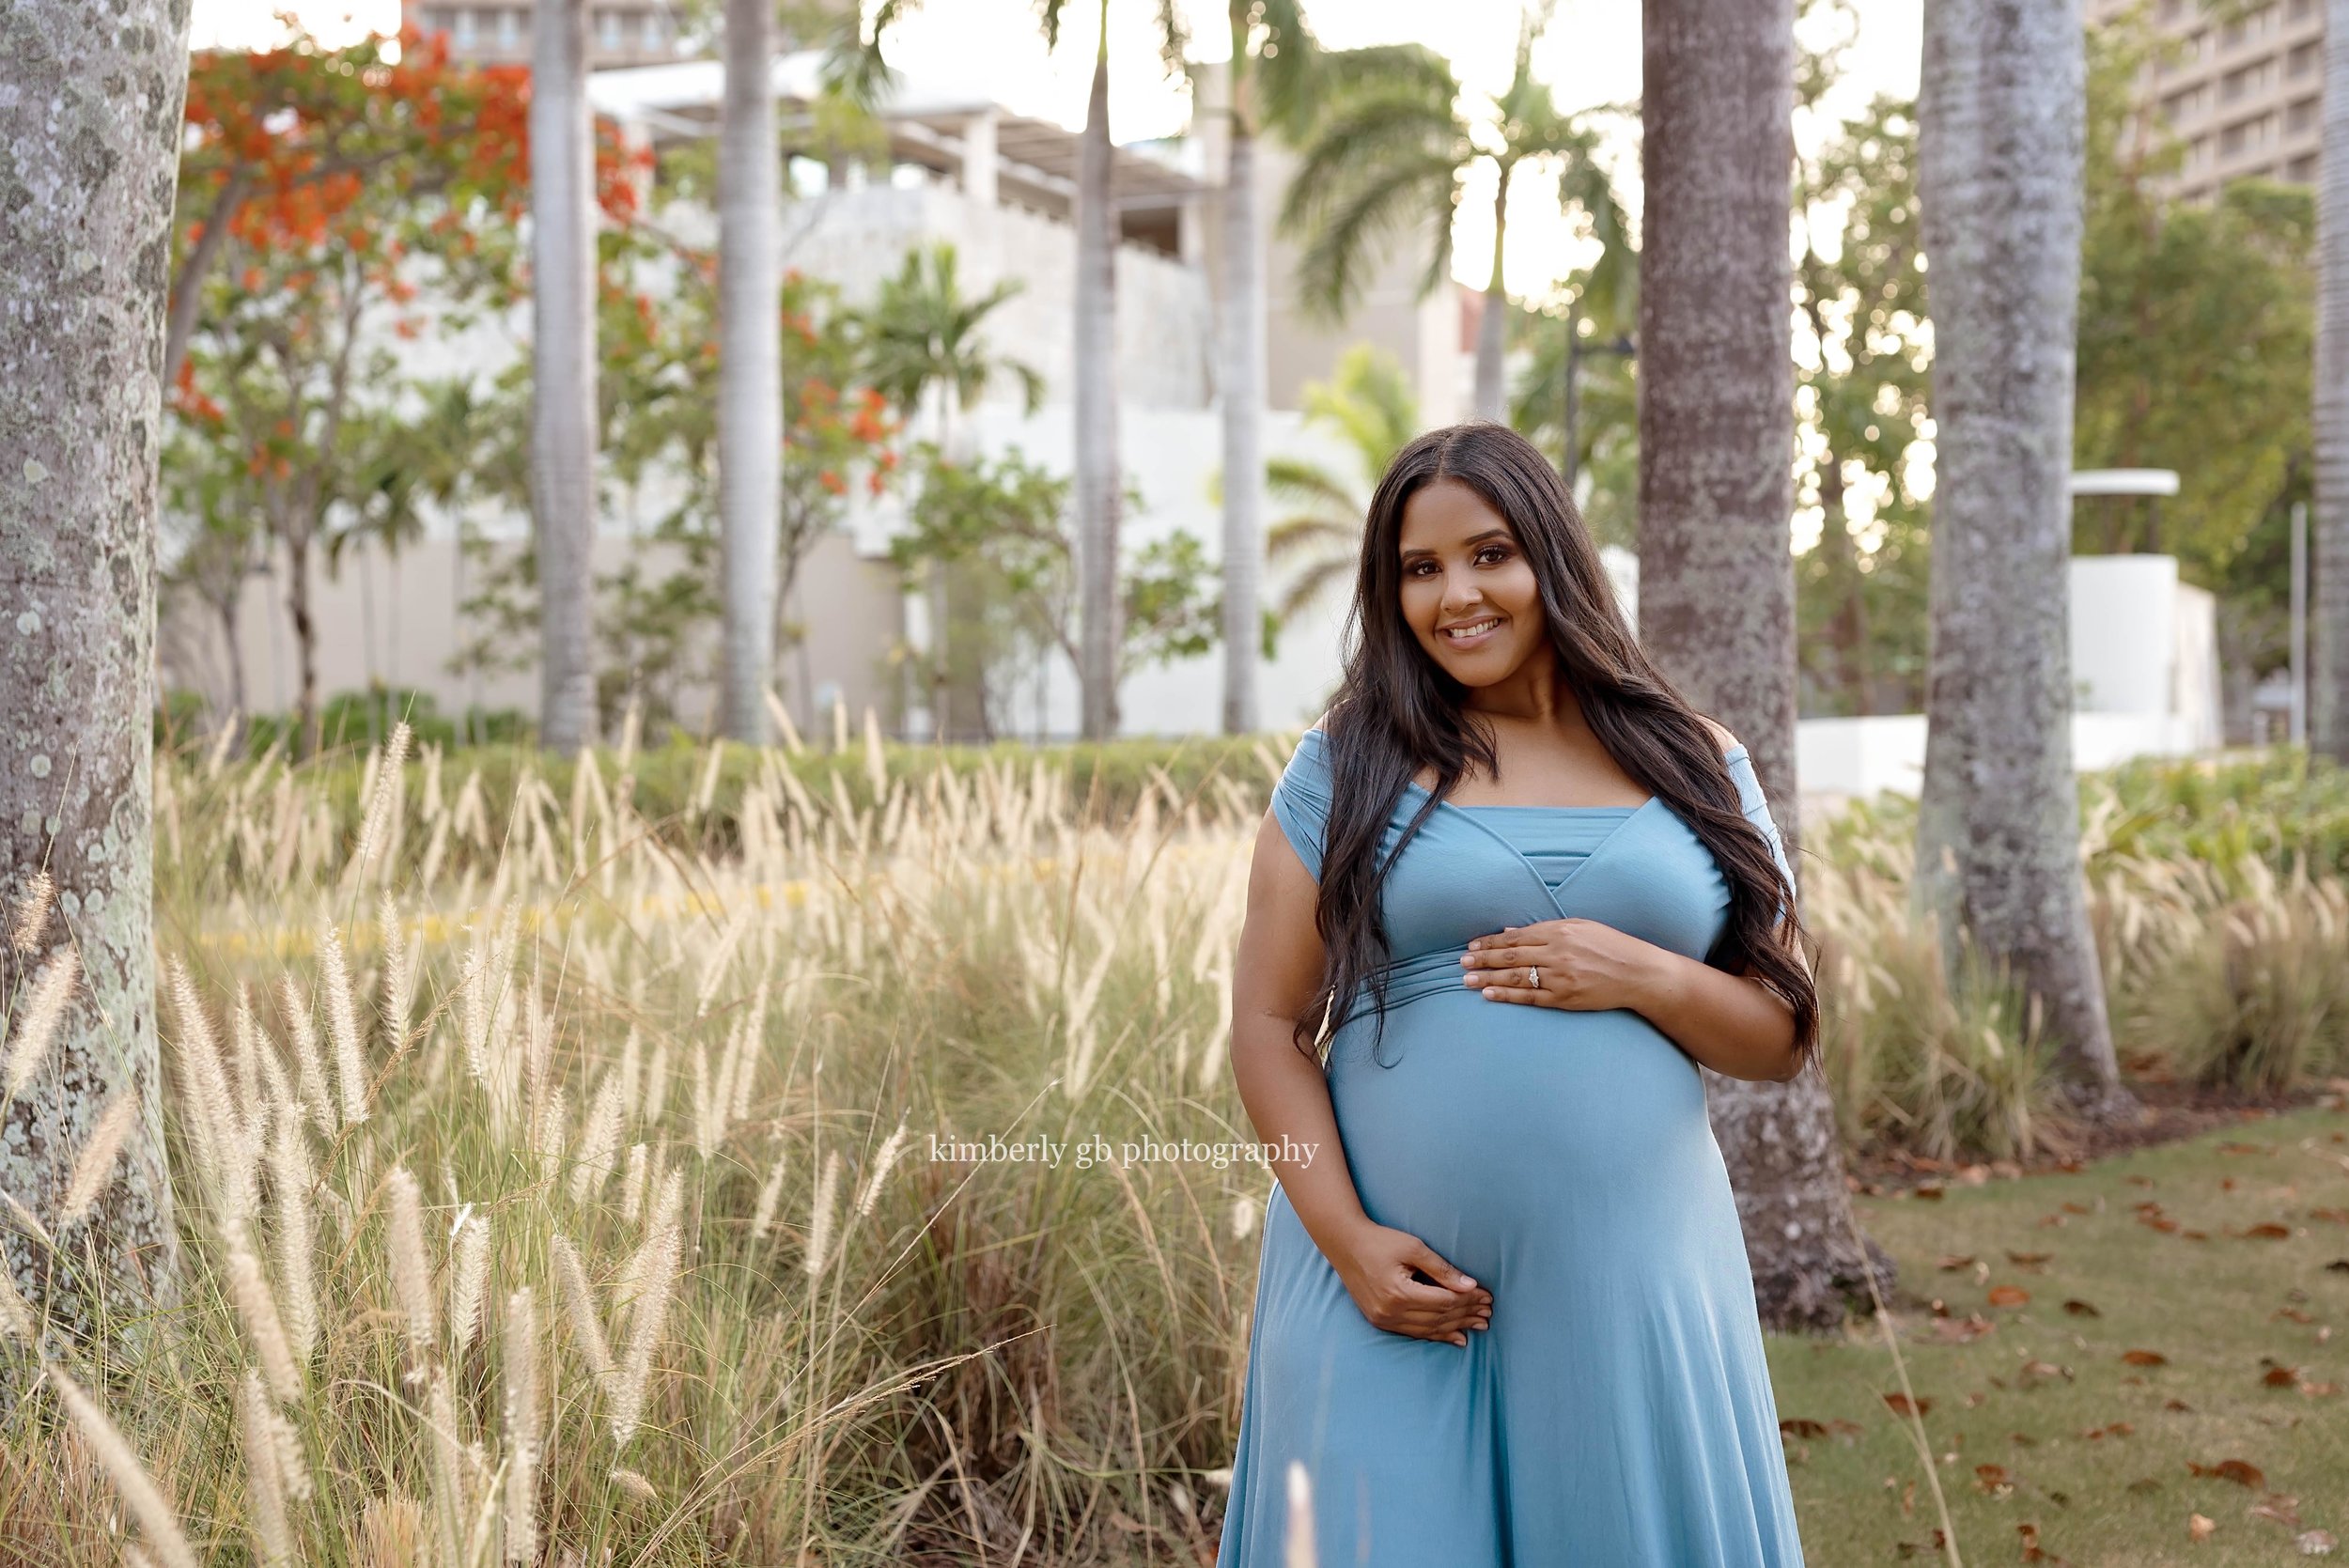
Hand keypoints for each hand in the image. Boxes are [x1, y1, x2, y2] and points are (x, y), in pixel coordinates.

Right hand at [1328, 1220, 1491, 1346]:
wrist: (1344, 1244)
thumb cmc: (1380, 1241)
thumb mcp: (1413, 1247)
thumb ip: (1442, 1269)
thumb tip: (1470, 1286)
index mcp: (1399, 1292)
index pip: (1445, 1301)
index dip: (1469, 1300)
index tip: (1488, 1297)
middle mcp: (1391, 1312)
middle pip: (1439, 1318)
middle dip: (1467, 1315)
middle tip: (1488, 1314)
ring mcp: (1384, 1319)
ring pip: (1429, 1329)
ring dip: (1456, 1328)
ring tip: (1479, 1326)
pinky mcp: (1380, 1321)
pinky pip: (1415, 1332)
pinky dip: (1436, 1335)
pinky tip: (1455, 1337)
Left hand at [1461, 918, 1648, 1010]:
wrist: (1639, 973)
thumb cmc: (1611, 946)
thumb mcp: (1580, 926)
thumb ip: (1545, 928)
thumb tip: (1510, 931)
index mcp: (1560, 931)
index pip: (1516, 937)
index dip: (1490, 942)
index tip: (1472, 945)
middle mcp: (1557, 953)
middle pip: (1510, 956)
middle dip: (1482, 959)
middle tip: (1461, 962)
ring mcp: (1561, 977)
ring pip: (1516, 977)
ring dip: (1488, 978)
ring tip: (1466, 980)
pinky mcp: (1565, 998)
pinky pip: (1530, 997)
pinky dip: (1507, 995)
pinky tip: (1489, 994)